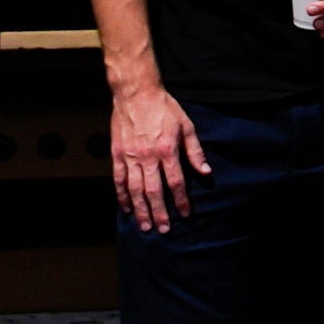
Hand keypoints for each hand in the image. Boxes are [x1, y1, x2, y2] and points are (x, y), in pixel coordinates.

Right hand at [111, 81, 212, 233]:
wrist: (136, 93)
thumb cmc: (164, 108)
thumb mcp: (186, 126)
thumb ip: (194, 151)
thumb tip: (205, 172)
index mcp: (167, 149)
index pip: (176, 181)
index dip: (181, 200)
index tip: (185, 214)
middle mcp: (147, 156)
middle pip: (154, 191)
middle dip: (160, 212)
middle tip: (164, 230)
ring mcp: (130, 156)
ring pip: (135, 190)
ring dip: (141, 210)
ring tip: (145, 226)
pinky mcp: (117, 154)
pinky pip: (118, 180)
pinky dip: (122, 196)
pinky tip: (126, 208)